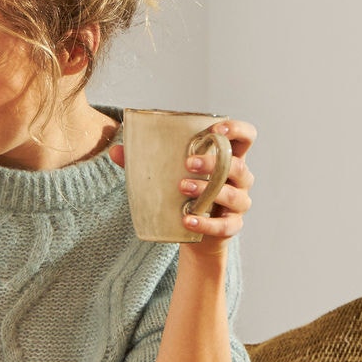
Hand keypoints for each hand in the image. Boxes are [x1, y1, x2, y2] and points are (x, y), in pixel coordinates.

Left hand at [111, 120, 256, 251]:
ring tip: (182, 188)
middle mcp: (240, 179)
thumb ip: (146, 161)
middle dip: (214, 162)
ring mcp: (239, 203)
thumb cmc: (184, 193)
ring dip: (207, 189)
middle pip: (238, 165)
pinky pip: (224, 226)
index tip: (215, 129)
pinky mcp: (232, 226)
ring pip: (233, 194)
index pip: (246, 136)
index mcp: (229, 158)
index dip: (236, 129)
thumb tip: (115, 150)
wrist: (192, 232)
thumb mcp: (169, 174)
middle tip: (188, 163)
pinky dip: (206, 223)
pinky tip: (188, 220)